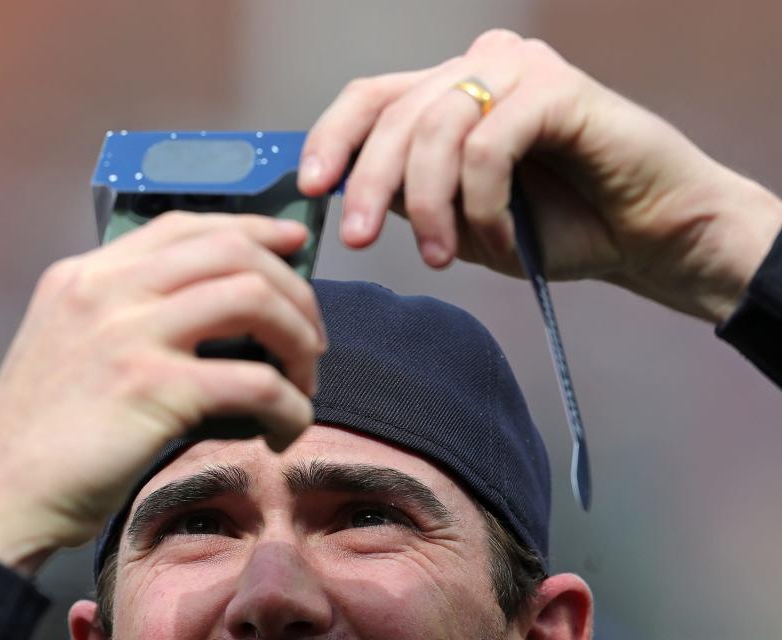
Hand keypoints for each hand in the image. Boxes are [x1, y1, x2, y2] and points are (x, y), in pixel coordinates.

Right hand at [0, 213, 323, 572]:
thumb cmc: (42, 441)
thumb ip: (123, 319)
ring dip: (299, 340)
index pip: (186, 225)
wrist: (2, 499)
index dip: (254, 229)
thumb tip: (213, 320)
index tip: (295, 247)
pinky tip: (286, 430)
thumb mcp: (68, 350)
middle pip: (233, 250)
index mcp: (85, 276)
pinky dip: (289, 406)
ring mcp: (128, 333)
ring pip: (253, 298)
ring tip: (303, 384)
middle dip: (293, 291)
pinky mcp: (153, 387)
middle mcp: (106, 289)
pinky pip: (256, 381)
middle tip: (312, 341)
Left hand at [300, 29, 781, 322]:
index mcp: (449, 94)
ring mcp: (516, 70)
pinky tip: (506, 238)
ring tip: (447, 257)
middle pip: (393, 115)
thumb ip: (413, 199)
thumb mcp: (462, 222)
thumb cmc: (558, 227)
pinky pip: (489, 144)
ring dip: (434, 206)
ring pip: (436, 130)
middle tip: (362, 241)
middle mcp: (478, 68)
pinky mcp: (554, 86)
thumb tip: (355, 196)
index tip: (310, 189)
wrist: (644, 235)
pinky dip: (485, 203)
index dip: (331, 139)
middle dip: (369, 185)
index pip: (370, 100)